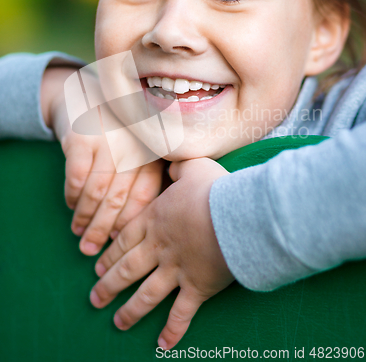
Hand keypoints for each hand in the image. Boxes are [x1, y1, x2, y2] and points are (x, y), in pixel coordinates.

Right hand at [41, 66, 164, 254]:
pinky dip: (73, 196)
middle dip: (105, 229)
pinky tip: (71, 205)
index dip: (131, 222)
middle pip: (120, 198)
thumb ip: (142, 175)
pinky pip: (77, 178)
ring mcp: (109, 141)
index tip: (120, 241)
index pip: (146, 195)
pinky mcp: (83, 137)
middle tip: (93, 250)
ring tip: (79, 233)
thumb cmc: (118, 129)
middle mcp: (134, 146)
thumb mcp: (138, 145)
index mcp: (152, 151)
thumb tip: (133, 226)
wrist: (86, 90)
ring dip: (86, 218)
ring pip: (98, 192)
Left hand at [90, 157, 233, 349]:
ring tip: (117, 322)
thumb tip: (171, 160)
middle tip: (95, 298)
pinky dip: (172, 330)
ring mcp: (177, 270)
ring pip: (146, 294)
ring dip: (130, 310)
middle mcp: (160, 248)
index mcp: (155, 220)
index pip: (125, 240)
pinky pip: (181, 313)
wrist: (236, 216)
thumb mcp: (193, 166)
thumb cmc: (214, 190)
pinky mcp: (198, 288)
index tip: (96, 267)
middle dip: (109, 285)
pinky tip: (162, 345)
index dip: (109, 255)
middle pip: (128, 269)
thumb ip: (178, 165)